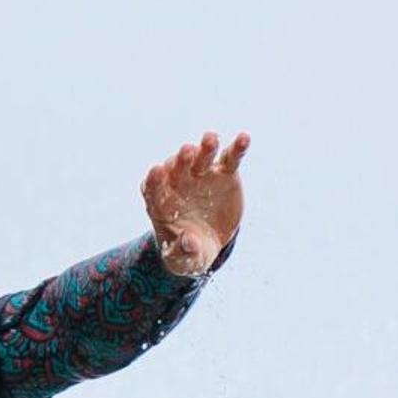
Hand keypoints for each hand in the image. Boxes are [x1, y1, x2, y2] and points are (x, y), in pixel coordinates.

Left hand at [142, 131, 248, 277]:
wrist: (207, 243)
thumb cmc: (187, 251)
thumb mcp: (183, 259)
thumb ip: (182, 251)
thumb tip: (188, 241)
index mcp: (160, 202)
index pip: (152, 188)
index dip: (154, 180)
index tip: (155, 172)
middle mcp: (178, 183)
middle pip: (176, 167)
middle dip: (181, 159)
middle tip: (187, 151)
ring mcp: (201, 175)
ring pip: (201, 157)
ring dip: (205, 147)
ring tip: (211, 139)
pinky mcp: (224, 174)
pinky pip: (230, 158)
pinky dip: (237, 148)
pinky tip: (244, 138)